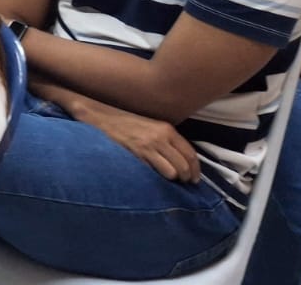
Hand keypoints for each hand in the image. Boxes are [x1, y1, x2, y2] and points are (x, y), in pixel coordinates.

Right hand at [75, 97, 199, 182]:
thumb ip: (168, 140)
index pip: (190, 154)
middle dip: (186, 177)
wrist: (103, 117)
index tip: (195, 179)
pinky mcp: (136, 155)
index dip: (196, 169)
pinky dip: (157, 178)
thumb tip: (183, 161)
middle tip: (183, 182)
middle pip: (184, 165)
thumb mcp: (152, 127)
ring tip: (169, 181)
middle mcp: (161, 138)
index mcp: (167, 129)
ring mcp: (148, 146)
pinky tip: (154, 176)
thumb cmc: (128, 123)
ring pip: (172, 172)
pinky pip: (155, 172)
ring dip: (173, 179)